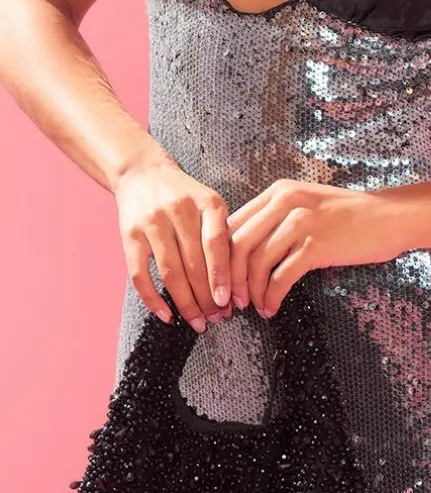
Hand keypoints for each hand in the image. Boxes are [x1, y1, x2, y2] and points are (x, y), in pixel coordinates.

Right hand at [113, 158, 233, 330]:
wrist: (143, 173)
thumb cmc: (185, 196)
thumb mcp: (209, 204)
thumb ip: (222, 235)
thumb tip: (235, 284)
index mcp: (206, 202)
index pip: (216, 243)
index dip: (221, 274)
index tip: (227, 301)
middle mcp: (179, 210)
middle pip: (194, 263)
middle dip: (206, 297)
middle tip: (216, 319)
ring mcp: (152, 223)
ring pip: (171, 272)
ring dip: (185, 303)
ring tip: (198, 322)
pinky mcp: (130, 236)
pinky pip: (140, 275)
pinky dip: (153, 299)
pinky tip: (167, 316)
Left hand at [225, 178, 408, 317]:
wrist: (388, 216)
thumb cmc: (347, 215)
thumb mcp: (305, 205)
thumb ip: (275, 219)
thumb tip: (241, 251)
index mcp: (278, 192)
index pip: (234, 224)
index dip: (221, 256)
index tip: (221, 280)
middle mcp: (285, 201)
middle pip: (238, 244)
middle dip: (229, 278)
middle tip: (231, 302)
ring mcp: (301, 222)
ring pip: (257, 262)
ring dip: (250, 291)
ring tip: (254, 307)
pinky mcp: (317, 245)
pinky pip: (282, 276)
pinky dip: (272, 296)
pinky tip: (272, 307)